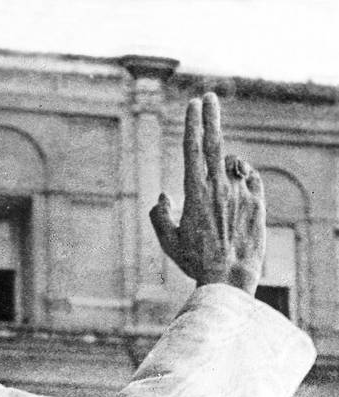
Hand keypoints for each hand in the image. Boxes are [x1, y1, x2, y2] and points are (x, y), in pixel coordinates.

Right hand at [150, 92, 264, 294]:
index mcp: (195, 193)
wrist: (230, 279)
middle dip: (211, 116)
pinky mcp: (258, 202)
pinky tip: (238, 183)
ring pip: (233, 163)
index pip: (192, 149)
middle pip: (215, 142)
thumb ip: (159, 216)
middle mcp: (219, 187)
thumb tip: (162, 197)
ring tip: (220, 186)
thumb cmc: (196, 263)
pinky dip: (244, 175)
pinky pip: (250, 178)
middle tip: (209, 97)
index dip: (191, 124)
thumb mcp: (169, 242)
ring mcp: (240, 192)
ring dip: (225, 164)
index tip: (192, 104)